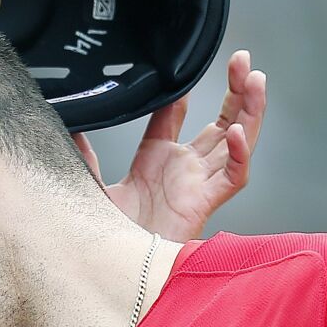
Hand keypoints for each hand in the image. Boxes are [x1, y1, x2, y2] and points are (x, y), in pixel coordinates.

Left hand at [76, 50, 266, 241]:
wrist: (117, 267)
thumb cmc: (110, 234)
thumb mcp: (93, 186)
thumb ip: (86, 155)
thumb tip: (71, 125)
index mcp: (156, 160)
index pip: (174, 116)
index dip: (180, 92)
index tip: (180, 68)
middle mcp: (184, 168)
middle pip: (220, 121)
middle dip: (234, 90)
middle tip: (240, 58)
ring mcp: (198, 184)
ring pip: (236, 141)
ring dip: (249, 110)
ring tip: (255, 79)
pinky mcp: (206, 203)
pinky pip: (233, 176)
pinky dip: (239, 154)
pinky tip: (238, 132)